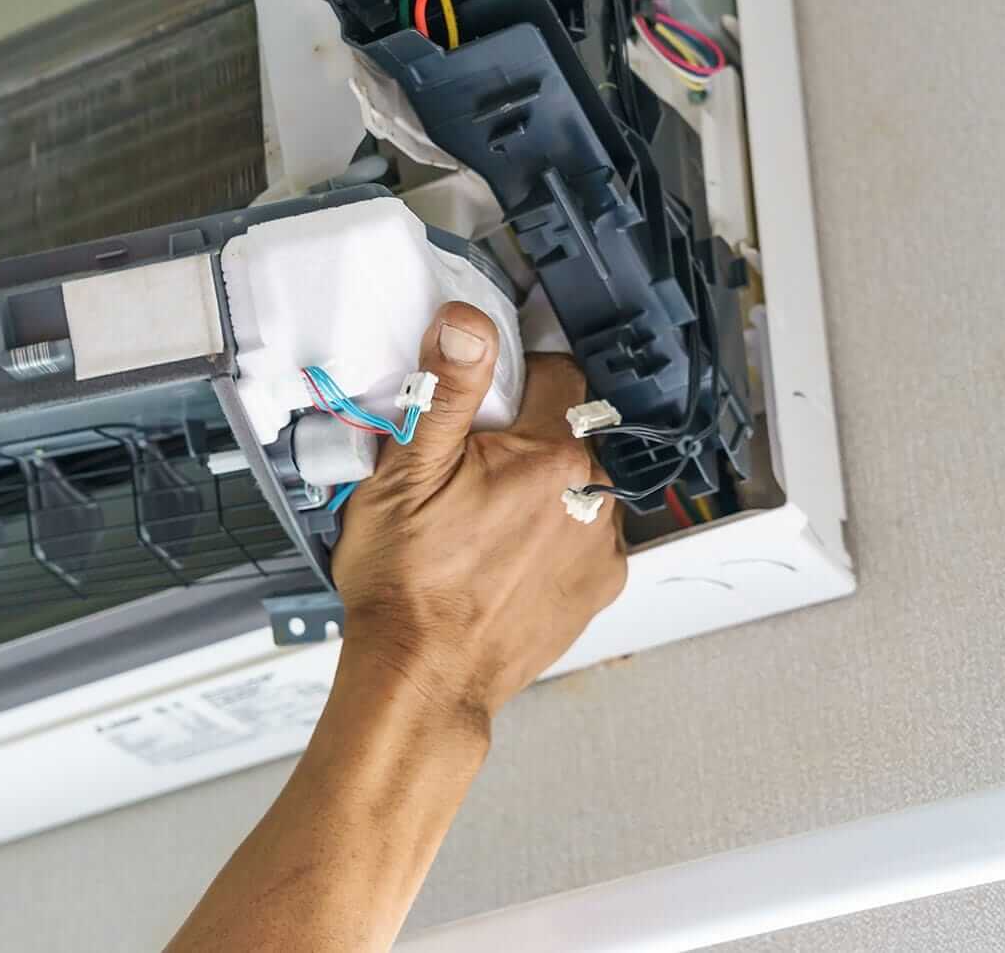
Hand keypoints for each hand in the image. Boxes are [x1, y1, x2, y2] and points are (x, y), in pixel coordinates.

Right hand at [332, 301, 627, 736]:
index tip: (487, 399)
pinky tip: (505, 555)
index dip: (516, 375)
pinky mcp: (596, 589)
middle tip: (470, 468)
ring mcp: (600, 548)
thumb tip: (467, 325)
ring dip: (545, 488)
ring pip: (579, 485)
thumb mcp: (404, 470)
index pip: (558, 373)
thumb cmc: (408, 586)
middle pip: (570, 431)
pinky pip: (583, 537)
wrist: (420, 679)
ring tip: (485, 519)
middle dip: (527, 437)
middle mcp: (592, 498)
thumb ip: (444, 388)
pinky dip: (554, 537)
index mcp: (552, 456)